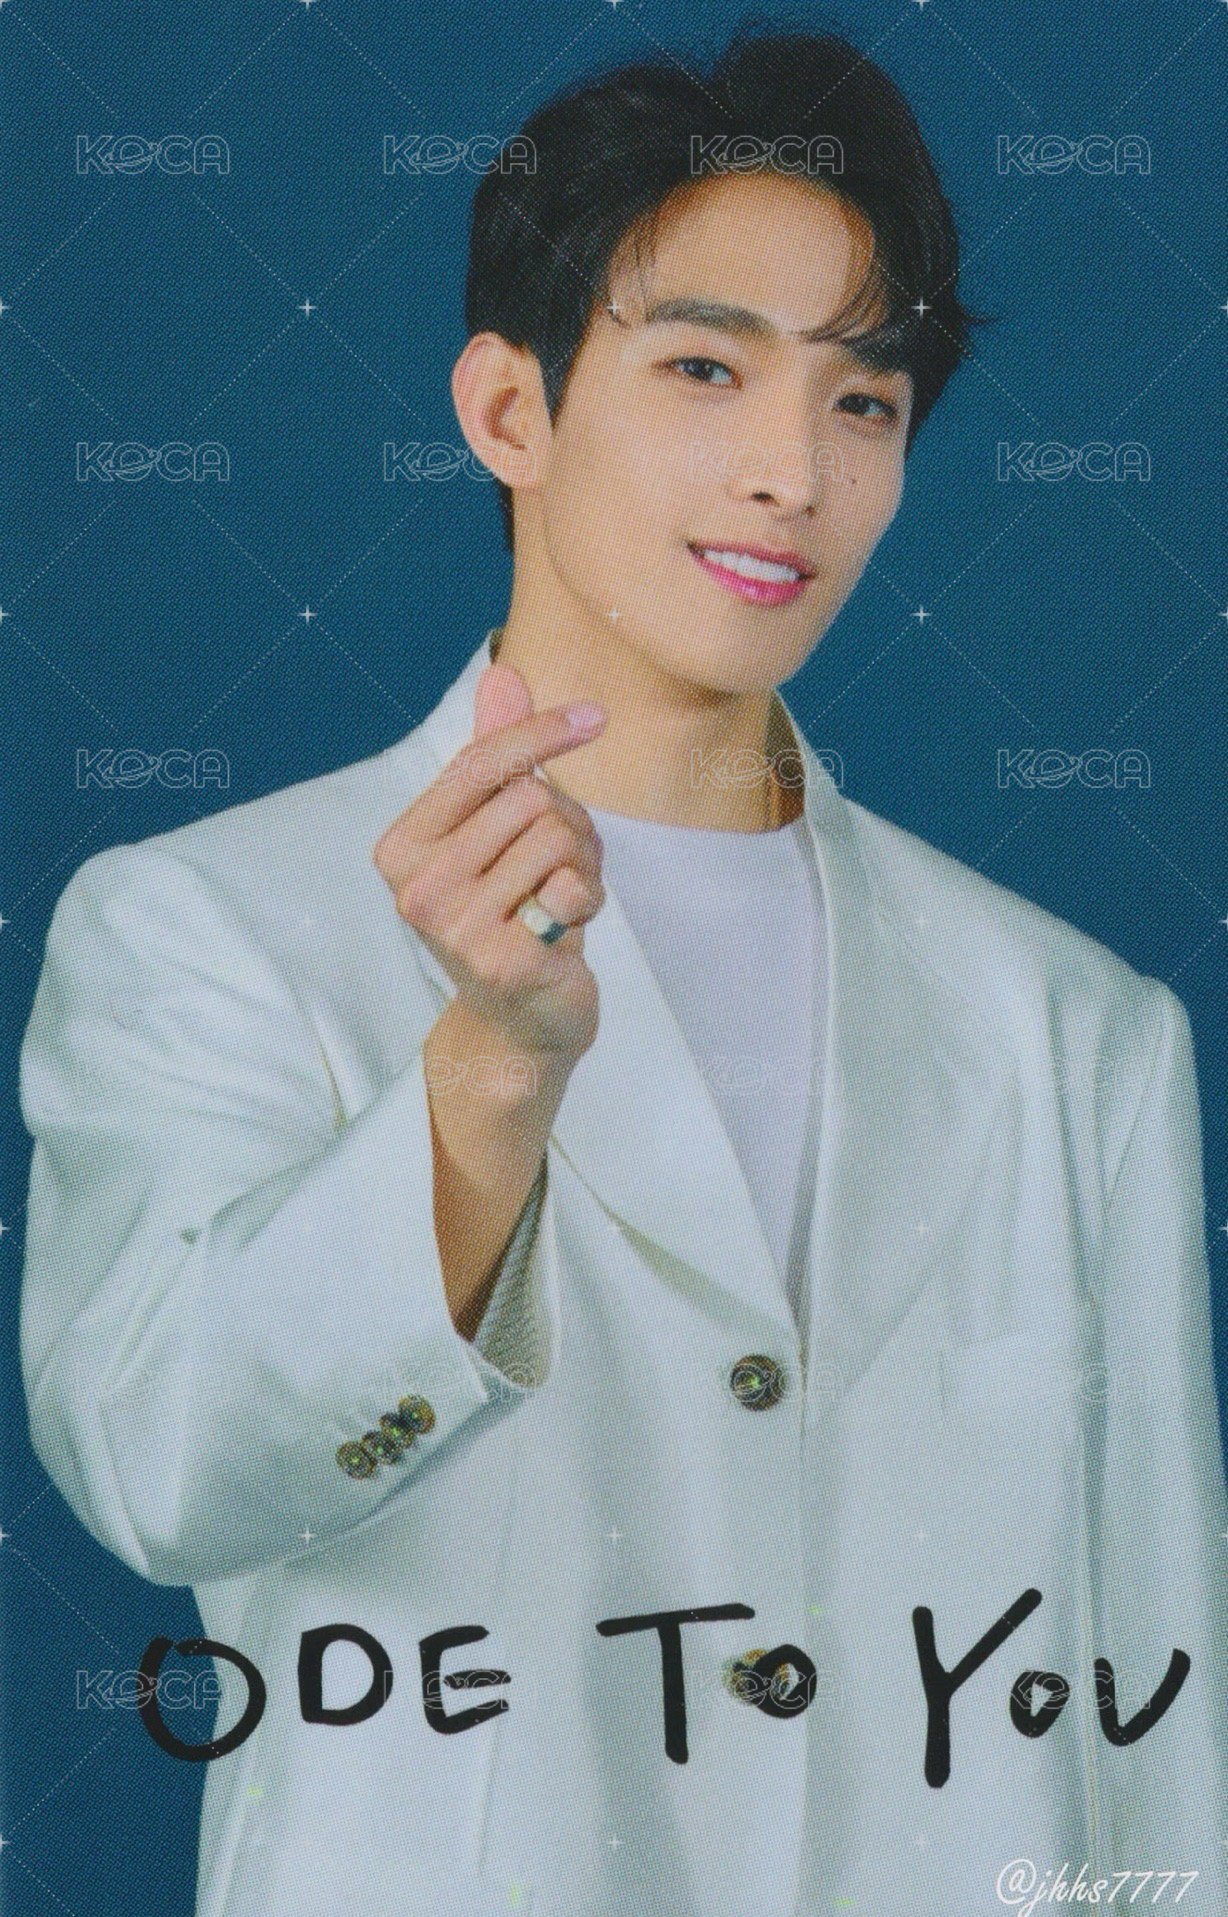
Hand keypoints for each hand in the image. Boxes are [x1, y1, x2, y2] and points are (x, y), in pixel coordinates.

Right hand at [373, 662, 607, 1060]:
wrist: (523, 1019)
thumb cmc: (513, 913)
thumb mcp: (502, 831)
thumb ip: (498, 756)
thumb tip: (503, 672)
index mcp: (402, 845)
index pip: (480, 762)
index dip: (542, 732)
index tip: (595, 715)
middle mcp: (415, 885)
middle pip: (530, 799)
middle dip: (567, 826)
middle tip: (558, 869)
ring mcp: (453, 926)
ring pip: (557, 838)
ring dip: (581, 867)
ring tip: (558, 901)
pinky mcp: (501, 958)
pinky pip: (572, 888)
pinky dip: (587, 903)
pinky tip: (565, 930)